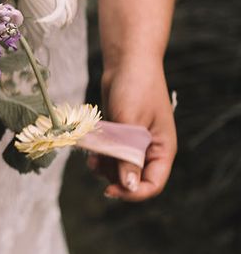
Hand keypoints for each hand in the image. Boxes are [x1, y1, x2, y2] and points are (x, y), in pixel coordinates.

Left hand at [90, 59, 176, 201]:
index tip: (110, 190)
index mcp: (162, 149)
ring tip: (91, 159)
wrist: (127, 61)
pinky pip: (111, 152)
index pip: (152, 184)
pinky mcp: (120, 132)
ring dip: (104, 166)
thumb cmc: (135, 88)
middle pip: (133, 178)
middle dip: (114, 177)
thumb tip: (128, 187)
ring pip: (119, 167)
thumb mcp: (130, 124)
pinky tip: (90, 151)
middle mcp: (150, 148)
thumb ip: (127, 155)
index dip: (133, 192)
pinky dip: (101, 154)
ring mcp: (134, 140)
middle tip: (95, 167)